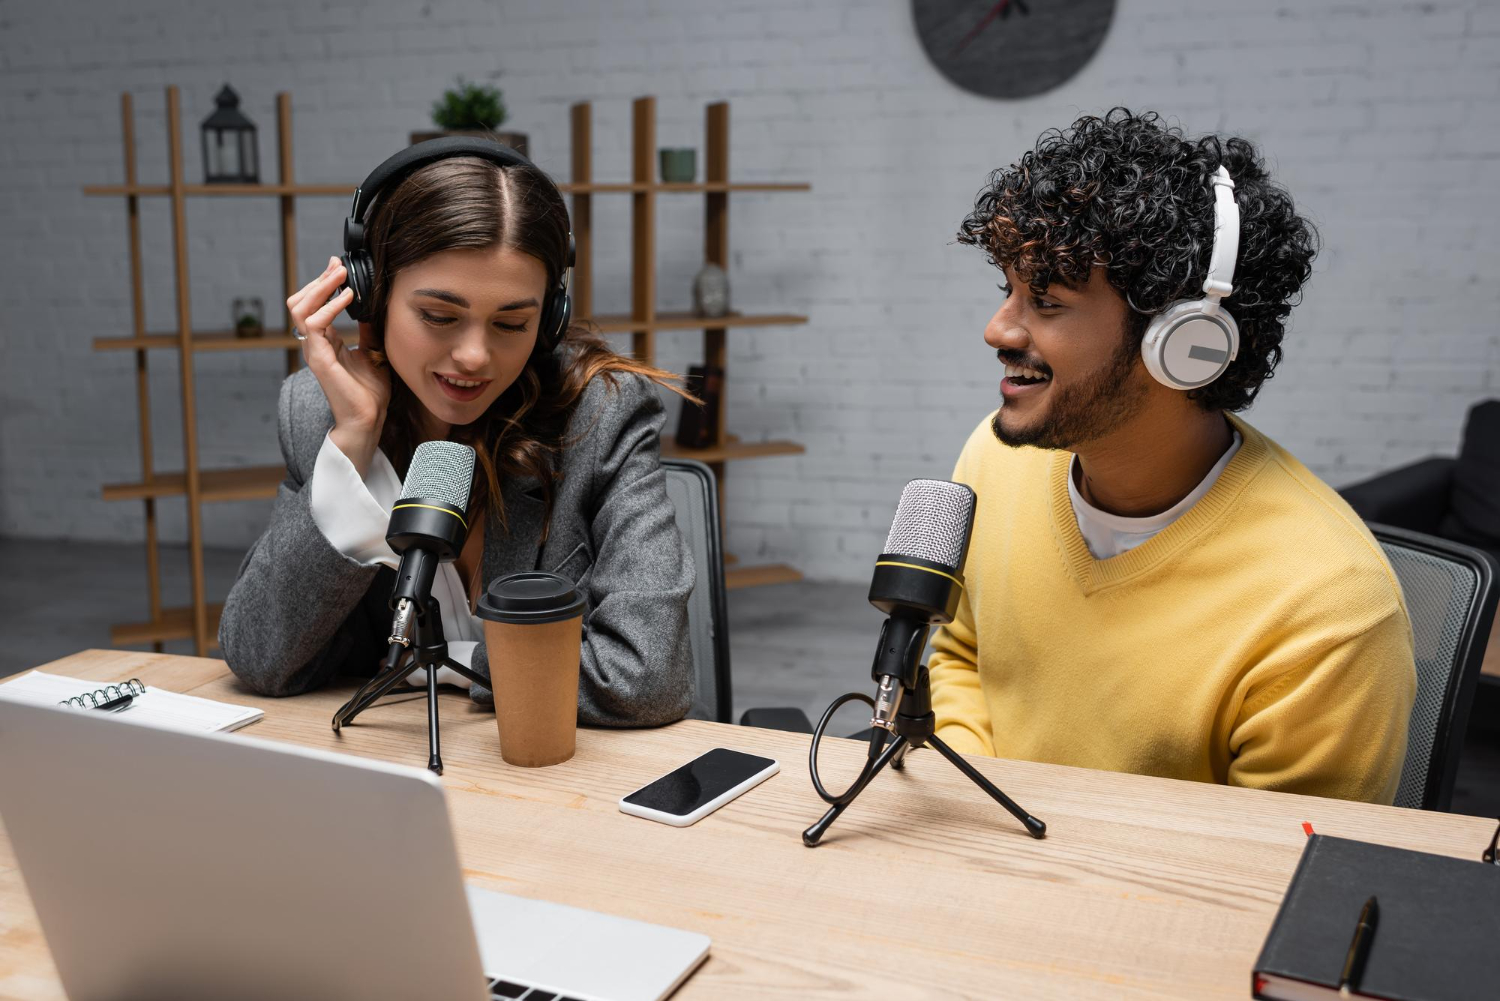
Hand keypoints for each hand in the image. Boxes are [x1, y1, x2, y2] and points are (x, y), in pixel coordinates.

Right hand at [287, 257, 390, 472]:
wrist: (369, 418)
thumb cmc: (369, 391)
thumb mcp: (373, 351)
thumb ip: (366, 331)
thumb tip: (369, 309)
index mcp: (325, 340)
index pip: (314, 303)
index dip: (324, 282)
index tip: (338, 266)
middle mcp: (315, 343)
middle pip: (300, 301)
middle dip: (318, 280)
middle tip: (337, 267)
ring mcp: (314, 350)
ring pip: (300, 308)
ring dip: (320, 288)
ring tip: (341, 278)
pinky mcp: (319, 358)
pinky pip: (314, 325)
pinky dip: (329, 307)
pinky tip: (347, 299)